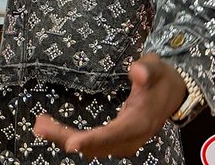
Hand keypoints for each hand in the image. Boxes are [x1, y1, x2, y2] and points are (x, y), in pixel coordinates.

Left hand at [32, 54, 186, 159]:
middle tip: (40, 126)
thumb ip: (147, 68)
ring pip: (92, 147)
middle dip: (67, 138)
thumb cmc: (161, 77)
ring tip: (40, 125)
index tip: (72, 144)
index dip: (93, 140)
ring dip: (64, 138)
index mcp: (140, 121)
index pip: (114, 134)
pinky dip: (72, 138)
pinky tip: (53, 129)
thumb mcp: (157, 67)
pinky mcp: (117, 139)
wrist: (174, 91)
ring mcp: (124, 141)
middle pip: (96, 145)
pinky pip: (93, 144)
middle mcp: (131, 137)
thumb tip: (136, 71)